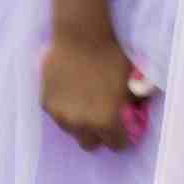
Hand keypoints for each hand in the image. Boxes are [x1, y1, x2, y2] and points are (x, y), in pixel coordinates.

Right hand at [38, 33, 144, 150]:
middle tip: (102, 120)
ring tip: (84, 105)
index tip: (122, 131)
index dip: (122, 139)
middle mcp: (81, 124)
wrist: (81, 37)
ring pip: (71, 131)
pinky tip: (70, 94)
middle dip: (98, 135)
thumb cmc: (112, 57)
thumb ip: (135, 102)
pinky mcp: (45, 103)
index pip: (116, 145)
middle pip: (90, 144)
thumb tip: (137, 110)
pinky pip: (57, 115)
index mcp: (106, 122)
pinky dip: (64, 109)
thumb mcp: (133, 82)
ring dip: (79, 124)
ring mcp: (60, 115)